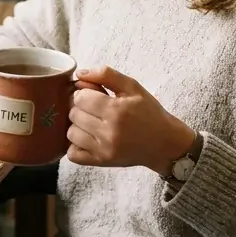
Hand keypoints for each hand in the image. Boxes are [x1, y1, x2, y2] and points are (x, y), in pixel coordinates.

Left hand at [69, 66, 197, 175]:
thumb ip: (106, 75)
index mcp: (116, 110)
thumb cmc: (149, 112)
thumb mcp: (133, 87)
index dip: (84, 93)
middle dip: (81, 108)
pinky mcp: (102, 162)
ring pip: (70, 134)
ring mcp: (104, 150)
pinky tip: (87, 139)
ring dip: (77, 126)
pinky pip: (73, 155)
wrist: (165, 143)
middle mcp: (108, 131)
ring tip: (91, 123)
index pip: (80, 98)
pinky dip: (75, 146)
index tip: (94, 95)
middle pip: (74, 114)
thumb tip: (79, 74)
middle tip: (94, 109)